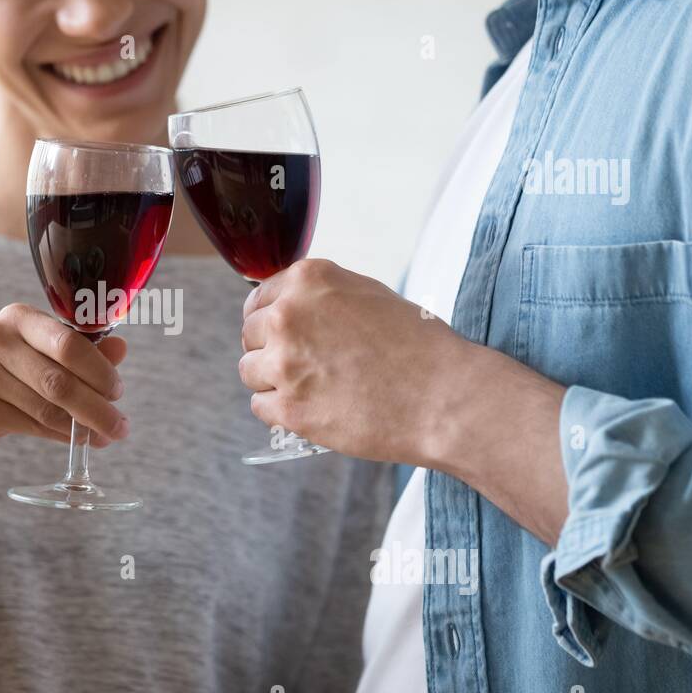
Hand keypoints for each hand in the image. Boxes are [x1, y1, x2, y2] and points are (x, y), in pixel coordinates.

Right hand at [0, 303, 129, 465]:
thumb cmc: (2, 380)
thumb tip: (121, 348)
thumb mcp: (37, 358)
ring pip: (48, 407)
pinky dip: (60, 436)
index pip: (68, 342)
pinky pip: (32, 426)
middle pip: (60, 378)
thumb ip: (79, 352)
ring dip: (83, 427)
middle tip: (120, 425)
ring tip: (104, 436)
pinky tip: (75, 441)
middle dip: (97, 406)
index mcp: (16, 317)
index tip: (118, 391)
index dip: (100, 370)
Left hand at [238, 258, 467, 465]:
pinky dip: (281, 411)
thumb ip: (320, 296)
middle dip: (271, 349)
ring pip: (249, 371)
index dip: (272, 319)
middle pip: (249, 334)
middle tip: (305, 364)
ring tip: (311, 387)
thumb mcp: (368, 294)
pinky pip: (261, 407)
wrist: (442, 396)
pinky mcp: (289, 408)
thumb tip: (289, 304)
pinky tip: (313, 407)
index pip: (260, 298)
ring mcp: (284, 364)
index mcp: (308, 281)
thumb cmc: (418, 346)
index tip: (283, 333)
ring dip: (273, 381)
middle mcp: (288, 317)